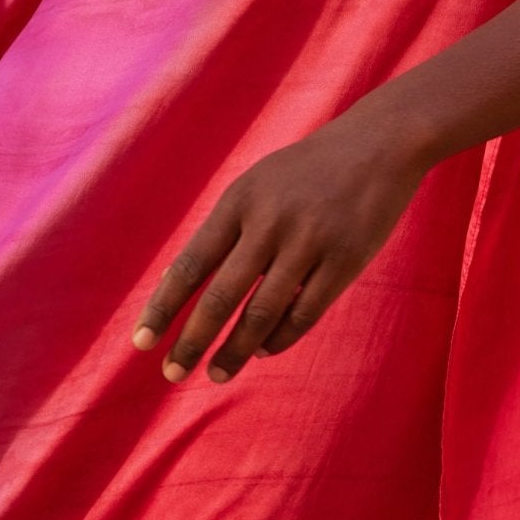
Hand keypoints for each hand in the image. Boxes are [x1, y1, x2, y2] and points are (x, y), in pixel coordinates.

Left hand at [130, 99, 430, 383]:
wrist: (379, 145)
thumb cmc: (307, 172)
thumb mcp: (256, 186)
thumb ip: (222, 232)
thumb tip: (176, 285)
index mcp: (239, 201)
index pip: (190, 265)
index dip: (163, 307)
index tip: (141, 342)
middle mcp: (269, 222)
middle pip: (221, 296)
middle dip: (192, 341)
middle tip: (172, 374)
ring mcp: (309, 243)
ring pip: (262, 314)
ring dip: (235, 351)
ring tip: (216, 374)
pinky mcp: (344, 261)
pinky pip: (304, 314)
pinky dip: (279, 338)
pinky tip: (262, 350)